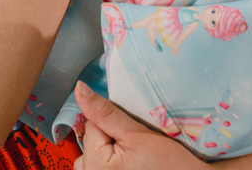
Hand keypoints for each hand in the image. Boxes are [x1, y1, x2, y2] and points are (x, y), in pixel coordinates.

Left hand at [72, 82, 197, 169]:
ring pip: (91, 157)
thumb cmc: (170, 165)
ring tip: (132, 156)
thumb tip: (80, 89)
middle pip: (89, 141)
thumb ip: (105, 113)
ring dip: (106, 152)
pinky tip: (128, 165)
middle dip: (108, 137)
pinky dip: (108, 164)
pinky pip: (97, 169)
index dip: (113, 121)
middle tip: (135, 146)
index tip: (133, 130)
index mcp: (95, 167)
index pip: (91, 124)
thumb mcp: (136, 133)